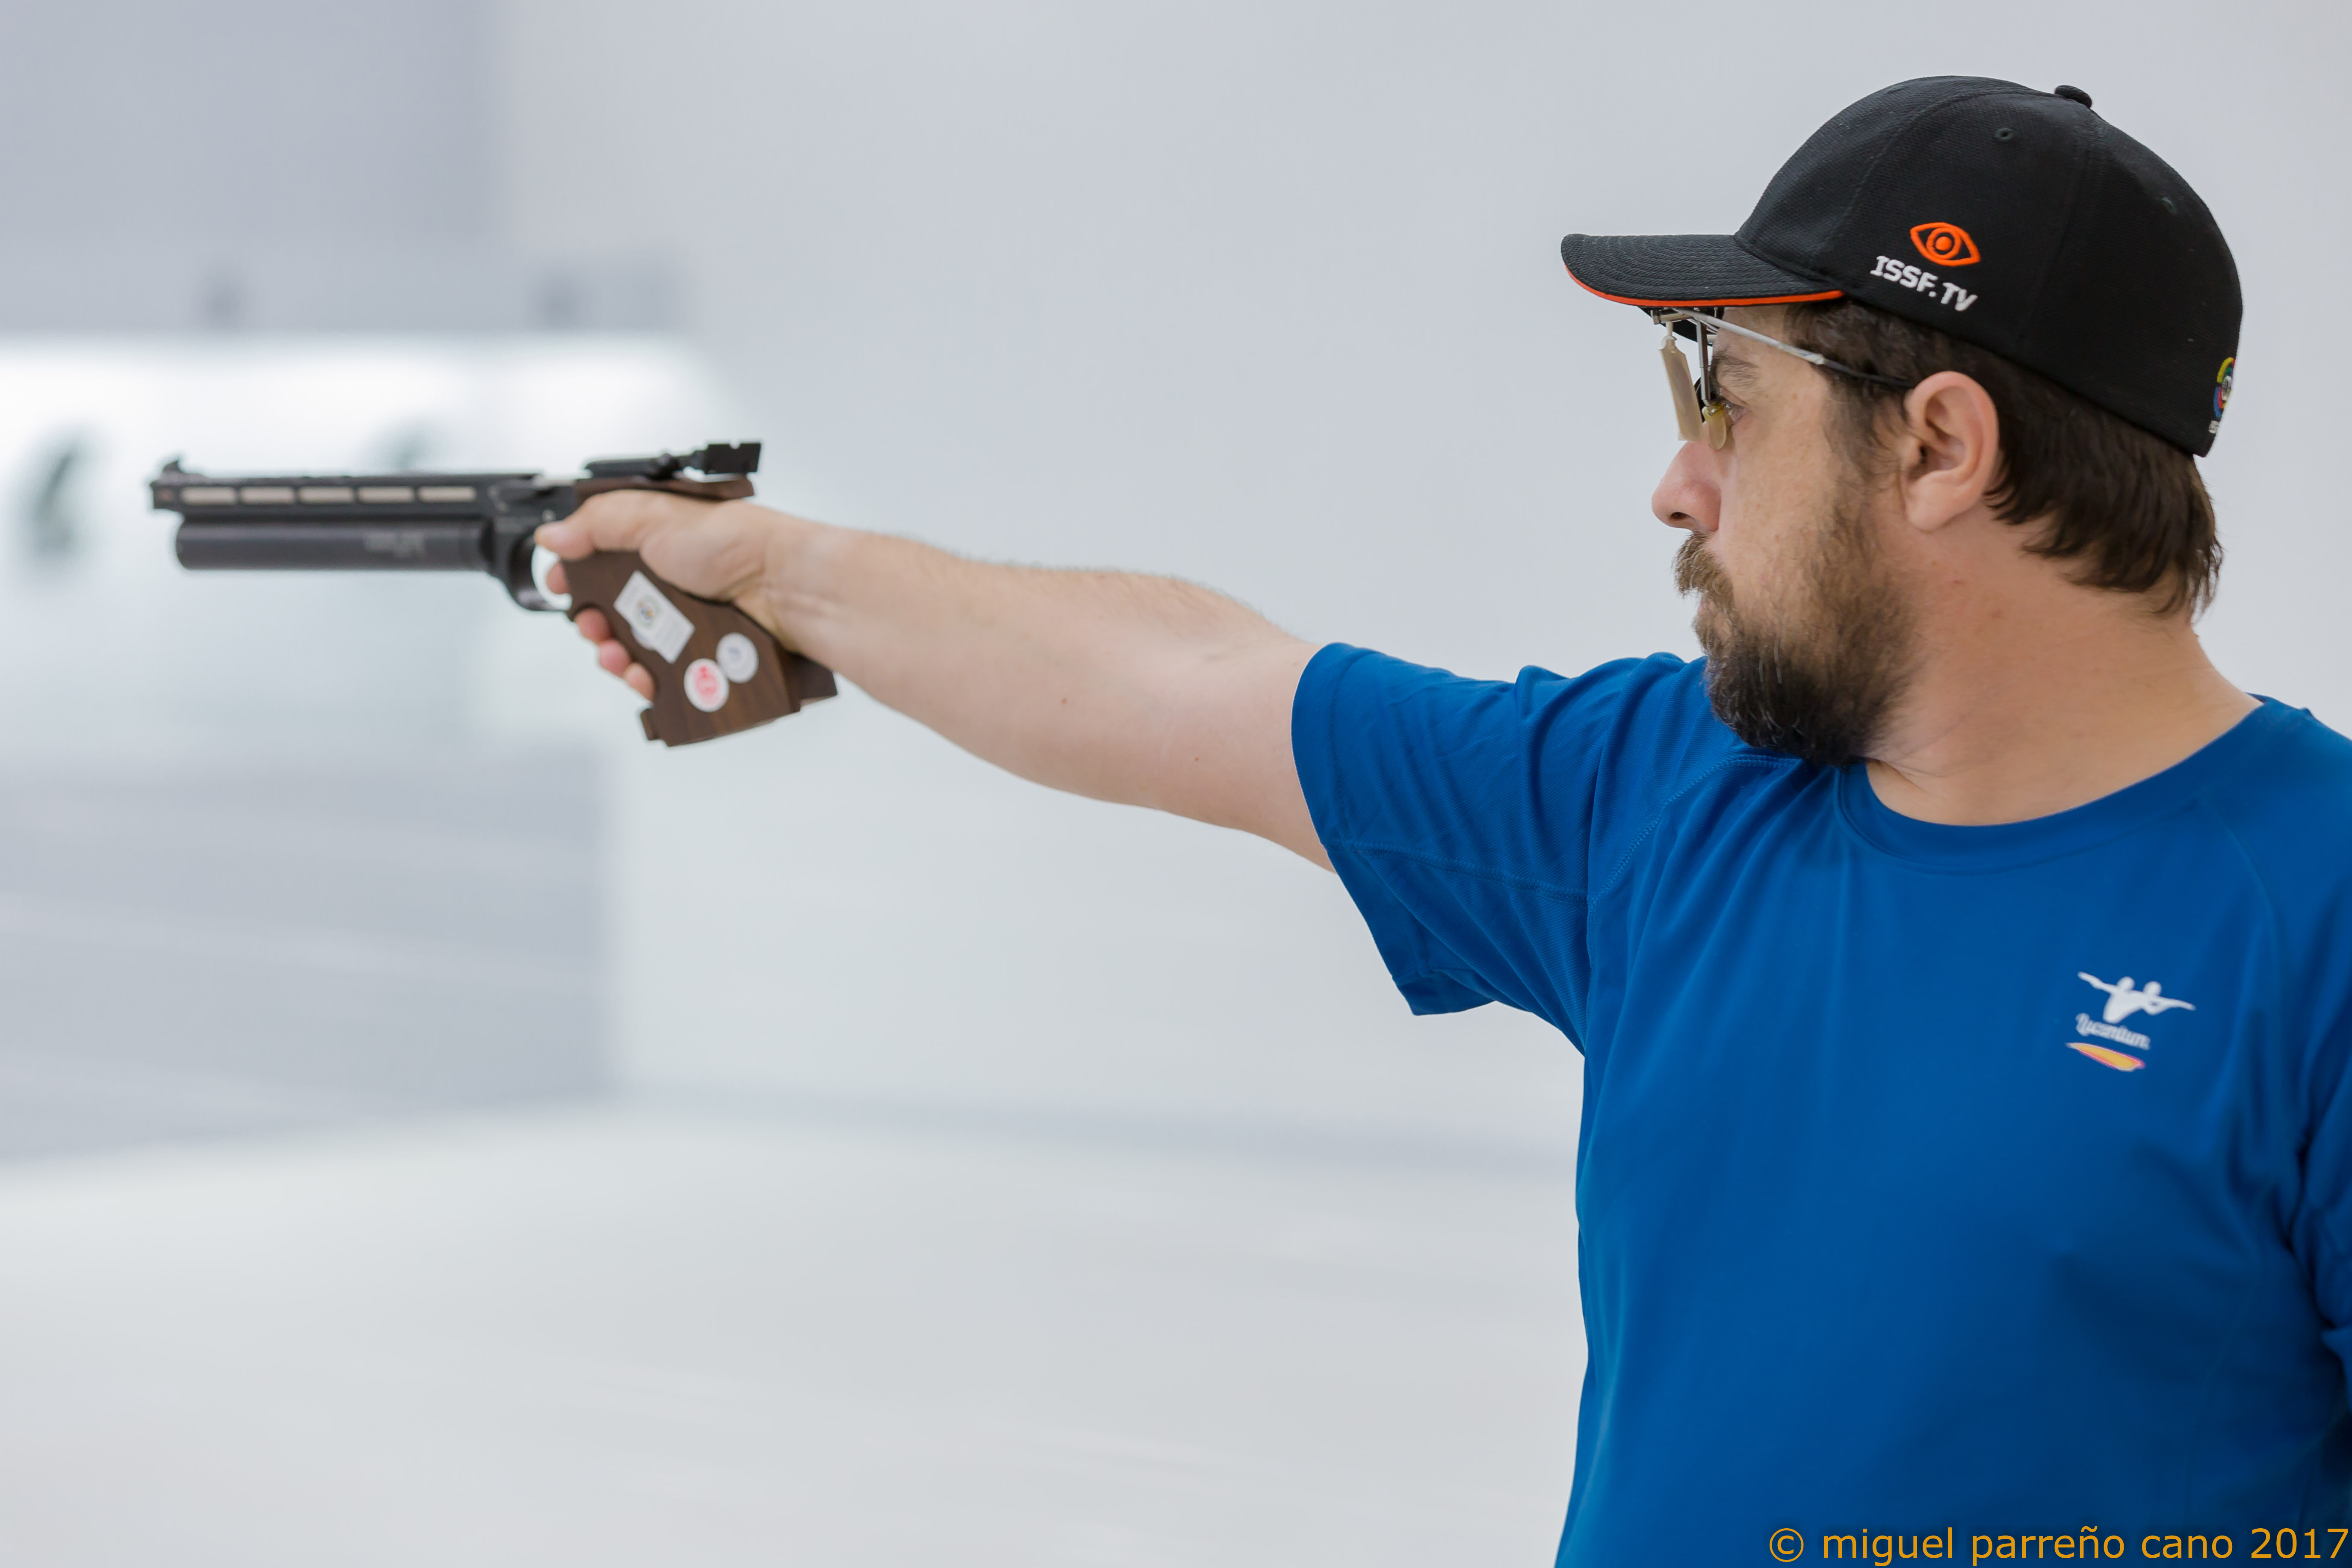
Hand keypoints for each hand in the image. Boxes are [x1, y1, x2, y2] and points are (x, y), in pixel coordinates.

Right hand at [535, 491, 794, 701]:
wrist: (789, 589)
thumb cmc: (738, 544)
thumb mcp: (655, 517)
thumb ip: (598, 523)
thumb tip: (552, 536)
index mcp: (660, 544)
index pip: (603, 561)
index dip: (577, 576)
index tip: (561, 587)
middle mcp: (674, 584)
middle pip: (614, 613)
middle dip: (593, 624)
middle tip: (593, 626)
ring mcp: (689, 624)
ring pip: (636, 651)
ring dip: (616, 657)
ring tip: (618, 657)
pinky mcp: (704, 658)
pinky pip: (665, 679)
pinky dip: (647, 682)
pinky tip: (643, 678)